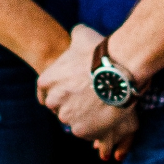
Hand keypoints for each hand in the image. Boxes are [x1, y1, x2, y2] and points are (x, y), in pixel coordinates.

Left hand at [39, 23, 131, 143]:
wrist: (118, 70)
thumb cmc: (100, 51)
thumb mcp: (82, 35)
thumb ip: (75, 35)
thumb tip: (76, 32)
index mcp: (47, 81)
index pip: (45, 93)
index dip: (59, 92)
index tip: (69, 92)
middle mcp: (53, 101)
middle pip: (59, 108)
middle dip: (71, 105)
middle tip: (88, 99)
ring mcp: (67, 117)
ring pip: (73, 120)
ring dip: (83, 117)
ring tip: (100, 107)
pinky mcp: (81, 130)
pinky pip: (86, 131)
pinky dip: (94, 126)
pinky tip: (105, 115)